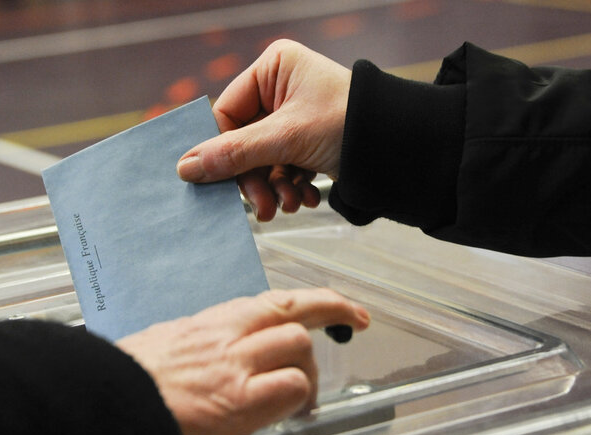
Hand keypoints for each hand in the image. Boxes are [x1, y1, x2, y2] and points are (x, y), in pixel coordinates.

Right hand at [116, 288, 369, 434]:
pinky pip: (290, 386)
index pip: (276, 301)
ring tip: (296, 395)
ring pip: (298, 347)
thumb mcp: (166, 342)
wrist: (104, 405)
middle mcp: (226, 336)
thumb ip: (202, 339)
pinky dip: (297, 397)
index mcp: (211, 322)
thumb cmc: (128, 379)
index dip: (319, 300)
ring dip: (306, 371)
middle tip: (352, 326)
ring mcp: (234, 366)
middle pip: (296, 315)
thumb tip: (221, 347)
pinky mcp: (238, 401)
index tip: (345, 306)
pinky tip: (286, 411)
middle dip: (328, 321)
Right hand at [176, 40, 350, 221]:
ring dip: (274, 188)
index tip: (220, 184)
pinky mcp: (310, 140)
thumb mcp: (287, 139)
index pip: (227, 113)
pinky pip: (284, 166)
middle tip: (263, 208)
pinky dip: (292, 186)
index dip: (223, 151)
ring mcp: (296, 115)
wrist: (406, 148)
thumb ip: (234, 154)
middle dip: (255, 179)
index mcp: (274, 69)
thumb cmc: (351, 126)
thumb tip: (185, 167)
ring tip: (291, 205)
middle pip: (244, 141)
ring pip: (264, 159)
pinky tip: (306, 197)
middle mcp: (282, 88)